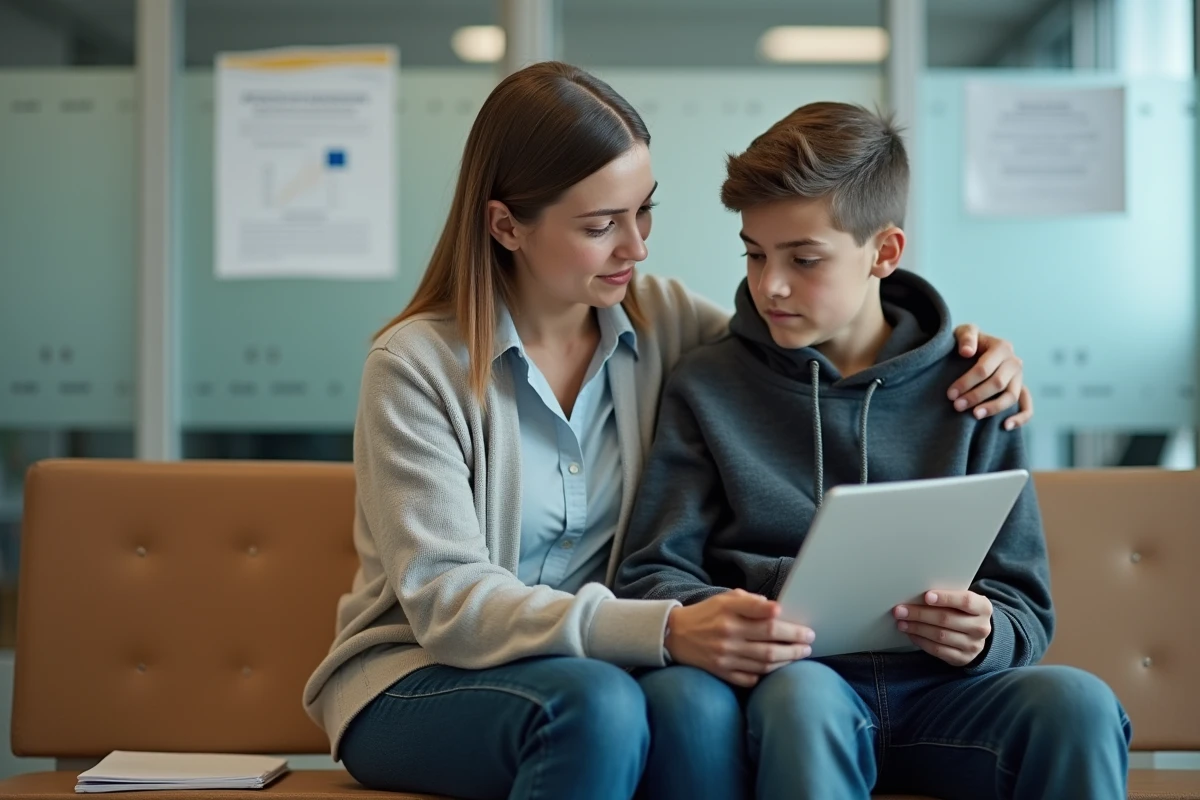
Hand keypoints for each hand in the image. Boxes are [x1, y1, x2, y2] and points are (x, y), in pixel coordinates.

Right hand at [665, 589, 814, 686]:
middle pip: (770, 640)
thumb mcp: (724, 599)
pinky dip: (766, 674)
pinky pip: (750, 677)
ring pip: (765, 661)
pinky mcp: (721, 671)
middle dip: (795, 642)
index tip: (802, 624)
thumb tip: (775, 610)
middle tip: (809, 641)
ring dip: (787, 659)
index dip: (786, 621)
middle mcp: (728, 634)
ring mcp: (724, 655)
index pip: (763, 616)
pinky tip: (777, 668)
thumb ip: (749, 602)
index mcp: (729, 612)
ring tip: (800, 654)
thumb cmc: (706, 614)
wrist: (674, 635)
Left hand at [894, 590, 992, 666]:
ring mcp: (973, 645)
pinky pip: (938, 650)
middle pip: (947, 619)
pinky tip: (911, 634)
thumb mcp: (963, 601)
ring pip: (940, 636)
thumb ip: (948, 597)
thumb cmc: (964, 612)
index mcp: (983, 608)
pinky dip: (921, 641)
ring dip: (917, 628)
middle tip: (901, 610)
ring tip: (902, 622)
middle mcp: (980, 627)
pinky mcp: (962, 658)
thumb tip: (918, 594)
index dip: (945, 598)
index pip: (965, 601)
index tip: (926, 596)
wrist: (977, 634)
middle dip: (920, 614)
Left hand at [949, 325, 1033, 429]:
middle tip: (956, 406)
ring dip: (993, 408)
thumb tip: (967, 352)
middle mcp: (1014, 362)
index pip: (984, 369)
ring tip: (975, 415)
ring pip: (1011, 396)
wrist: (972, 350)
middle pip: (997, 384)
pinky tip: (1005, 426)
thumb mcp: (962, 332)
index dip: (966, 382)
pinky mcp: (1020, 391)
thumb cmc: (966, 342)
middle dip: (975, 396)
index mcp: (1002, 347)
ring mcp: (1019, 378)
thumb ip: (966, 336)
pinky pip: (1027, 407)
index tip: (950, 394)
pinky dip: (1020, 418)